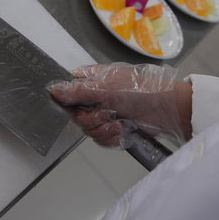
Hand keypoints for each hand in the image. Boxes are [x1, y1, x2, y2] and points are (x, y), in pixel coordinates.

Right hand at [48, 63, 191, 147]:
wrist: (165, 110)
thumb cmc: (139, 90)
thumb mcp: (105, 87)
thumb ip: (77, 90)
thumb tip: (53, 90)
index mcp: (91, 80)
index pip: (66, 90)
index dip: (67, 101)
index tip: (74, 106)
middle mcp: (95, 97)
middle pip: (75, 115)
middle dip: (91, 118)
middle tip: (106, 114)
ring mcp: (104, 113)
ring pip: (87, 129)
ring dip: (102, 129)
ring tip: (118, 122)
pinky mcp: (112, 129)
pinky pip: (100, 139)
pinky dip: (110, 137)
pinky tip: (122, 130)